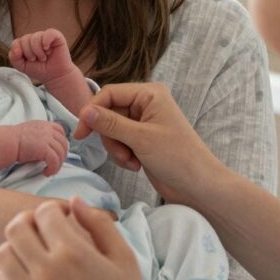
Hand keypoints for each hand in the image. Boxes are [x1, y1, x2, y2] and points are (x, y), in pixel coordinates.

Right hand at [0, 120, 68, 175]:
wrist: (5, 143)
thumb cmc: (13, 141)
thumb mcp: (29, 133)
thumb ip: (40, 137)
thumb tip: (47, 149)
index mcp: (43, 125)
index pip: (60, 131)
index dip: (60, 143)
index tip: (56, 152)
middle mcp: (47, 129)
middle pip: (64, 143)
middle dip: (61, 156)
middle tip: (53, 165)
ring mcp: (46, 138)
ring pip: (61, 153)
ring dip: (57, 164)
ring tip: (49, 170)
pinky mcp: (44, 148)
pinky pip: (55, 160)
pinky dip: (53, 168)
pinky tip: (46, 172)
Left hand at [0, 199, 170, 279]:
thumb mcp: (124, 258)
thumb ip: (98, 223)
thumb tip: (73, 202)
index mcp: (74, 253)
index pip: (44, 212)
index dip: (54, 210)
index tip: (64, 220)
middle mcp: (47, 272)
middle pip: (16, 228)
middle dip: (29, 222)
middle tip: (43, 231)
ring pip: (2, 253)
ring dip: (16, 246)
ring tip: (35, 253)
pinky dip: (13, 272)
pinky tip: (32, 276)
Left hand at [9, 29, 75, 84]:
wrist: (55, 76)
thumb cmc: (39, 70)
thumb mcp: (22, 66)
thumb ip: (14, 57)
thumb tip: (16, 49)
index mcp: (25, 44)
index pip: (16, 42)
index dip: (19, 53)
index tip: (28, 61)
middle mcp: (34, 38)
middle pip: (25, 39)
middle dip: (30, 54)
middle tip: (37, 60)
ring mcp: (45, 36)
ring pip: (35, 38)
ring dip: (39, 52)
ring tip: (44, 58)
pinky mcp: (56, 36)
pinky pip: (49, 33)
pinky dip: (46, 43)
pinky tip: (48, 50)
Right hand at [76, 83, 226, 206]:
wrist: (198, 186)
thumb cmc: (177, 157)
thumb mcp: (140, 139)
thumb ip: (110, 124)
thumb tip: (85, 111)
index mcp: (149, 94)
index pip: (110, 93)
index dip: (92, 111)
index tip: (81, 133)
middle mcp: (146, 104)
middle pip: (108, 112)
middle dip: (110, 136)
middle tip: (121, 154)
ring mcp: (144, 123)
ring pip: (111, 130)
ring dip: (116, 149)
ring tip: (132, 161)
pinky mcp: (142, 140)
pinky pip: (119, 142)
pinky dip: (122, 155)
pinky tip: (136, 165)